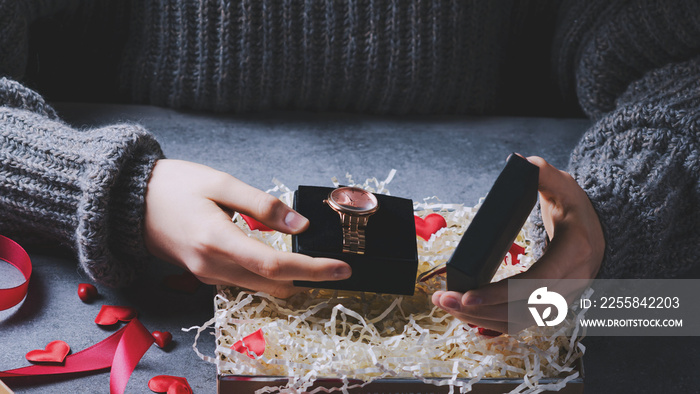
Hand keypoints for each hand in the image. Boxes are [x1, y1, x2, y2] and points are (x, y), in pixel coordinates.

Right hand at [143, 159, 351, 297]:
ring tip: (313, 258)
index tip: (343, 269)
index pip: (276, 266)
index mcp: (218, 241)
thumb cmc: (174, 186)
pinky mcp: (205, 274)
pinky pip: (245, 281)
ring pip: (260, 287)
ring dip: (289, 278)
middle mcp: (213, 266)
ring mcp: (207, 275)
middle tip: (334, 263)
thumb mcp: (221, 183)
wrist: (130, 201)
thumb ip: (262, 205)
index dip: (314, 270)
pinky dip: (268, 274)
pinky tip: (279, 256)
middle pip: (273, 284)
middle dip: (308, 278)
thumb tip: (300, 226)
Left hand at [432, 156, 604, 332]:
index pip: (536, 283)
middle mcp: (572, 283)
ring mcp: (563, 299)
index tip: (468, 296)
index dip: (501, 293)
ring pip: (519, 322)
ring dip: (480, 320)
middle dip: (479, 310)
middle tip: (443, 300)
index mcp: (575, 253)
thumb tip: (519, 162)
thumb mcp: (565, 186)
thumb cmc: (577, 208)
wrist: (601, 231)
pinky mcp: (551, 306)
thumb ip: (544, 173)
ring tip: (447, 306)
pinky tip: (466, 314)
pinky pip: (520, 322)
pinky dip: (492, 322)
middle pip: (522, 309)